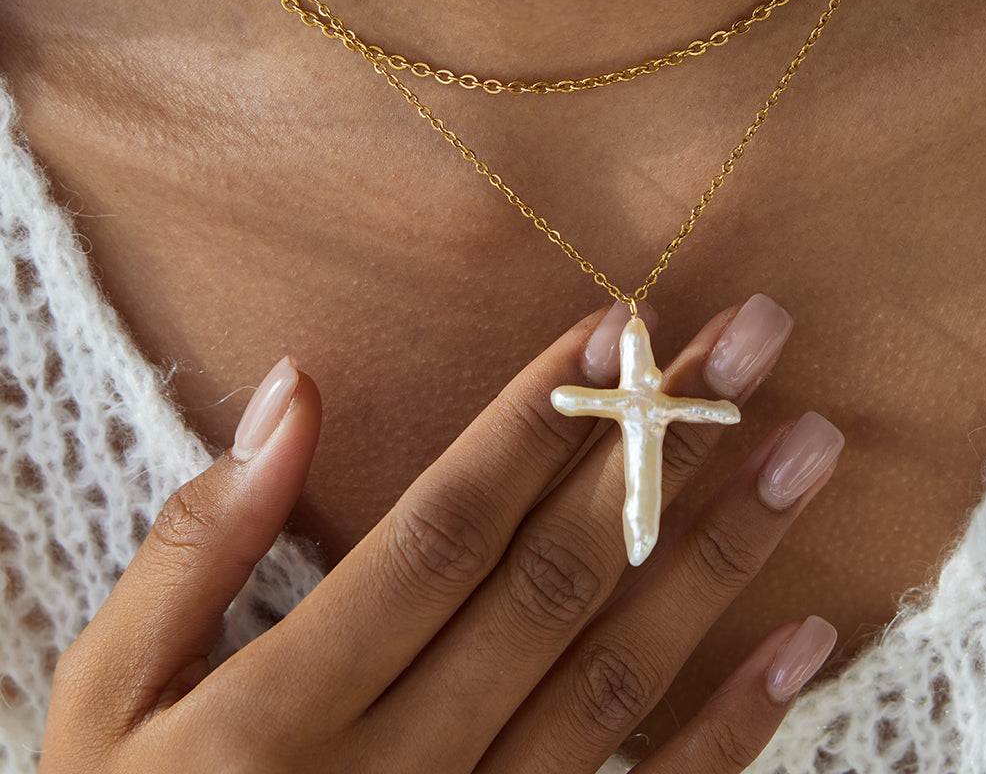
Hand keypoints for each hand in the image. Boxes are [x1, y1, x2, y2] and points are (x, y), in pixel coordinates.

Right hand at [38, 297, 842, 772]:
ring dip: (721, 557)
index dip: (538, 421)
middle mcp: (402, 768)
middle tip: (751, 343)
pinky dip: (735, 727)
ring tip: (804, 450)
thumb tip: (289, 392)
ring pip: (619, 680)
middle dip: (659, 449)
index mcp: (286, 707)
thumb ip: (197, 544)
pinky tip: (805, 635)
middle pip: (555, 581)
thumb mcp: (110, 696)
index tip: (622, 325)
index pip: (445, 530)